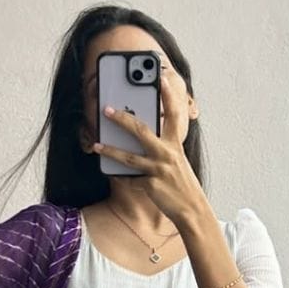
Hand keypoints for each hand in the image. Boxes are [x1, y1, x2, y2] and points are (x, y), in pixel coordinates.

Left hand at [92, 63, 206, 227]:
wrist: (192, 210)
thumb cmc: (182, 184)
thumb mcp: (177, 161)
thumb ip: (163, 148)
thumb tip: (142, 138)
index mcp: (176, 145)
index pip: (173, 114)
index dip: (168, 95)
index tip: (161, 77)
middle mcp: (168, 154)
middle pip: (142, 131)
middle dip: (122, 119)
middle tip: (107, 110)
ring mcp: (159, 170)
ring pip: (129, 157)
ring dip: (110, 150)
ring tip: (96, 145)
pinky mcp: (151, 186)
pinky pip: (130, 179)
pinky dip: (119, 176)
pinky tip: (109, 171)